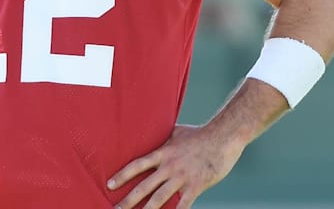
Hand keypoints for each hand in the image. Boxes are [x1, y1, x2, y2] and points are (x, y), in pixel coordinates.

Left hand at [108, 124, 244, 208]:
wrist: (223, 137)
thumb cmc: (200, 133)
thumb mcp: (176, 133)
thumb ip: (163, 139)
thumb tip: (153, 137)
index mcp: (162, 153)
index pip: (136, 166)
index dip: (122, 176)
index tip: (109, 185)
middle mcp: (169, 167)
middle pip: (144, 186)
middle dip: (128, 200)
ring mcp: (182, 177)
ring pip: (160, 198)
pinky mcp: (197, 186)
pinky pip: (184, 204)